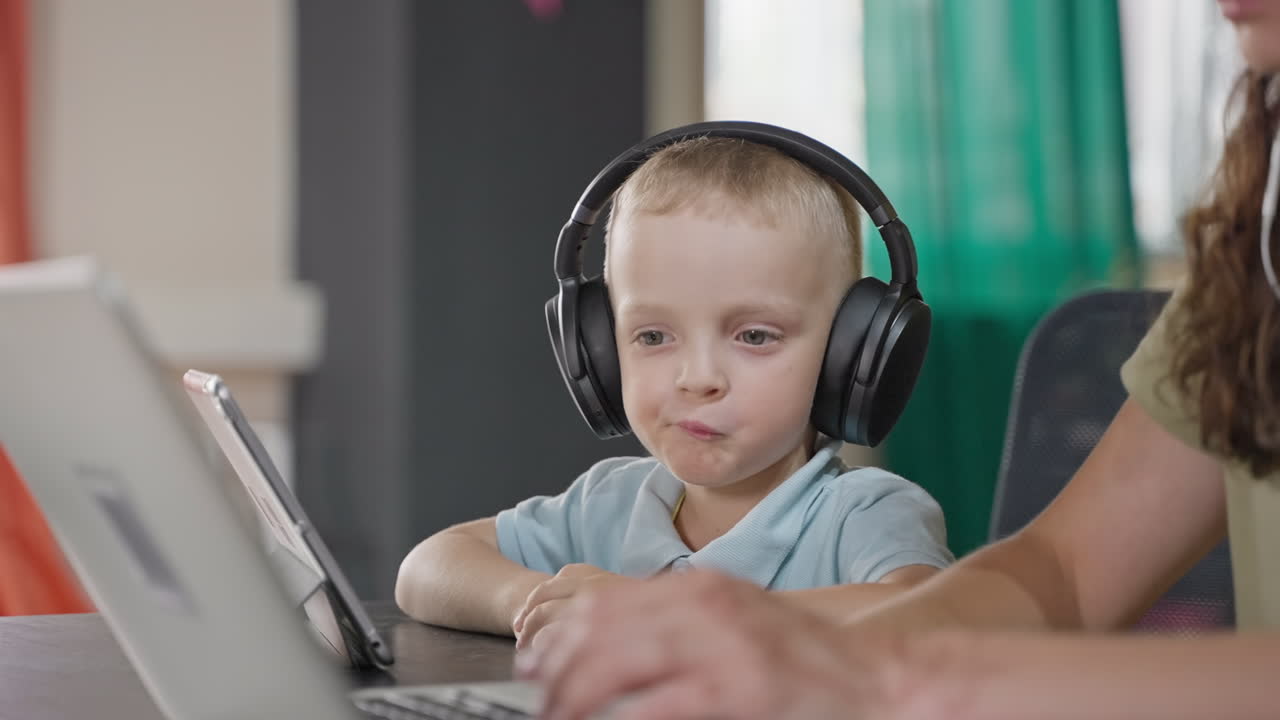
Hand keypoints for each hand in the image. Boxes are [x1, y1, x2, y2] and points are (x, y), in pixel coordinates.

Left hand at [516, 570, 919, 719]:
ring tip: (561, 719)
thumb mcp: (735, 622)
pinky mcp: (740, 685)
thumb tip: (614, 651)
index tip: (536, 665)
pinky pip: (662, 704)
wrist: (872, 673)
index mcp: (699, 587)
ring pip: (619, 663)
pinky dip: (627, 718)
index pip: (607, 601)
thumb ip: (680, 627)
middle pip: (602, 629)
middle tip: (540, 704)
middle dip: (558, 671)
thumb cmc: (803, 657)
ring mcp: (722, 643)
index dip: (561, 635)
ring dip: (578, 697)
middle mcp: (704, 604)